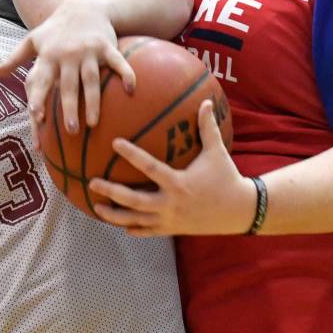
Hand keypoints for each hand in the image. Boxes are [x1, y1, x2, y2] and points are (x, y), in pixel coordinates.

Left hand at [0, 0, 134, 143]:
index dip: (39, 97)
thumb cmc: (55, 30)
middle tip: (69, 131)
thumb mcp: (32, 41)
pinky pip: (118, 63)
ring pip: (92, 79)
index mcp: (48, 56)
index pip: (41, 79)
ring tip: (93, 124)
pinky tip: (131, 90)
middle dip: (68, 107)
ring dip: (93, 102)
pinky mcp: (107, 47)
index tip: (36, 116)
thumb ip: (13, 60)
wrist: (82, 6)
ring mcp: (89, 51)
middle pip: (68, 85)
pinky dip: (126, 75)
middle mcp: (67, 55)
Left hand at [88, 101, 255, 235]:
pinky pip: (148, 232)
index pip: (150, 167)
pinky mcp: (173, 230)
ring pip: (136, 220)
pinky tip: (119, 225)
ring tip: (96, 208)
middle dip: (111, 192)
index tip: (114, 142)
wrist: (240, 211)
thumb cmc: (227, 177)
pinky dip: (133, 229)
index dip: (131, 155)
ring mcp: (170, 220)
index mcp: (178, 183)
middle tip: (92, 182)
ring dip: (114, 215)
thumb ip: (208, 127)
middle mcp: (171, 204)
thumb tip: (206, 101)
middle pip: (134, 200)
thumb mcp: (217, 151)